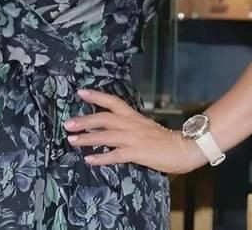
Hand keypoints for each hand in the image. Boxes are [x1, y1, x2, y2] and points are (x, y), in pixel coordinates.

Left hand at [63, 88, 206, 174]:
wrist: (184, 148)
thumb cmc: (164, 139)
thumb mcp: (144, 127)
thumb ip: (129, 125)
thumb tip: (112, 127)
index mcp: (133, 116)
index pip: (112, 101)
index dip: (96, 96)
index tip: (80, 92)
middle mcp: (131, 124)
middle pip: (104, 118)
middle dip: (84, 120)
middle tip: (67, 123)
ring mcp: (133, 138)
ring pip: (106, 135)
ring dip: (87, 138)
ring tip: (71, 140)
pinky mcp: (137, 153)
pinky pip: (116, 155)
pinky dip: (101, 157)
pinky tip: (89, 159)